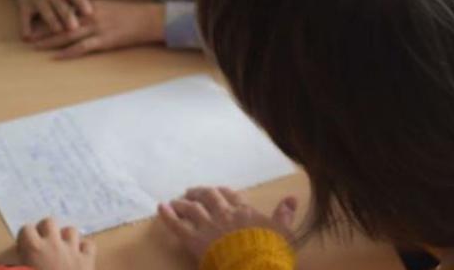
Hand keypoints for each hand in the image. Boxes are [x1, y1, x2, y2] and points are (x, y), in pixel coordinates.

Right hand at [7, 0, 92, 39]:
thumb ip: (77, 2)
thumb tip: (97, 15)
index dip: (82, 2)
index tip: (90, 12)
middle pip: (61, 5)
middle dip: (68, 16)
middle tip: (75, 27)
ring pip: (45, 12)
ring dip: (51, 21)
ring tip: (58, 30)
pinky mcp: (24, 6)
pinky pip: (24, 17)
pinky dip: (25, 27)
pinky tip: (27, 37)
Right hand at [17, 218, 95, 269]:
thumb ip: (15, 267)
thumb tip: (6, 265)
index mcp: (33, 250)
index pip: (26, 229)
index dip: (24, 238)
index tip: (24, 248)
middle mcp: (53, 244)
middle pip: (49, 222)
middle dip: (45, 230)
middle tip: (43, 244)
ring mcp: (73, 250)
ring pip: (71, 230)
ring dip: (65, 237)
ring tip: (61, 249)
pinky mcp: (88, 260)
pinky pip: (89, 244)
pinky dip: (84, 248)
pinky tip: (78, 256)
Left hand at [32, 1, 164, 58]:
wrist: (148, 19)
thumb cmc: (131, 14)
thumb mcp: (109, 7)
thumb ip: (93, 10)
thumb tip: (80, 15)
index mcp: (91, 6)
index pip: (65, 10)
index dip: (50, 16)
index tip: (36, 20)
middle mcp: (91, 15)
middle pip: (62, 23)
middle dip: (44, 29)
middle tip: (29, 36)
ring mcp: (97, 28)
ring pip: (68, 35)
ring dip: (50, 41)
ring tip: (36, 47)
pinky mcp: (104, 40)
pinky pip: (82, 47)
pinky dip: (68, 52)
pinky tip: (57, 57)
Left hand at [158, 186, 297, 259]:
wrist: (253, 267)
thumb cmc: (269, 252)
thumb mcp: (283, 232)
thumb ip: (285, 214)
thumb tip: (292, 198)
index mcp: (243, 211)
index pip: (230, 195)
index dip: (222, 192)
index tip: (217, 190)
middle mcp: (223, 213)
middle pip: (208, 196)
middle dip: (199, 193)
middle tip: (191, 192)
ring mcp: (207, 225)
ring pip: (191, 208)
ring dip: (182, 203)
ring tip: (175, 201)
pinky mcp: (194, 240)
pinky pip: (177, 225)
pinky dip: (167, 215)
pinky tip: (160, 208)